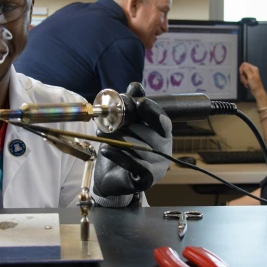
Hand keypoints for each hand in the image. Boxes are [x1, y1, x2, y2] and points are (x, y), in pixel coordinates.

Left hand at [92, 83, 171, 205]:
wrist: (110, 179)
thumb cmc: (120, 150)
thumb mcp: (125, 127)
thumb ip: (131, 108)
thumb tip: (135, 86)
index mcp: (162, 136)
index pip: (163, 121)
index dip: (152, 111)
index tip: (140, 102)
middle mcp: (164, 151)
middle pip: (149, 134)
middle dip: (127, 126)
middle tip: (109, 123)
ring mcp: (158, 167)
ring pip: (139, 147)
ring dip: (117, 139)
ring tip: (102, 135)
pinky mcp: (146, 180)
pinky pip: (132, 163)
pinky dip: (117, 155)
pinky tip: (105, 150)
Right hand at [239, 62, 266, 98]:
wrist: (257, 92)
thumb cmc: (255, 84)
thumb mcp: (250, 76)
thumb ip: (246, 70)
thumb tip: (243, 64)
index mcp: (253, 68)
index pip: (244, 64)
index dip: (241, 69)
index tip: (241, 74)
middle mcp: (252, 70)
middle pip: (243, 70)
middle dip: (242, 76)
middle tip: (245, 80)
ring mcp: (250, 74)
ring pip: (243, 75)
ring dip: (243, 80)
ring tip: (247, 84)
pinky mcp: (249, 78)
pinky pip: (244, 78)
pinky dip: (244, 82)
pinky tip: (247, 85)